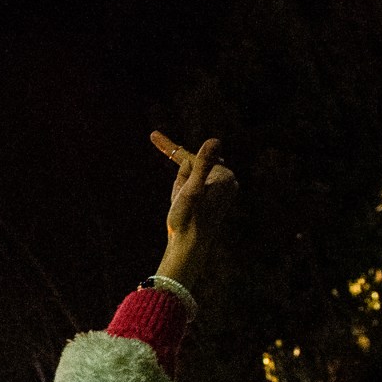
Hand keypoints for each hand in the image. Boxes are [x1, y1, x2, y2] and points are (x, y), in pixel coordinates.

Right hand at [149, 132, 236, 283]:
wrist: (189, 246)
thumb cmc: (187, 220)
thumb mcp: (191, 190)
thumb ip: (203, 164)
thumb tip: (215, 140)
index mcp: (224, 176)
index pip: (192, 158)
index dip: (169, 149)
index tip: (152, 135)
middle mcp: (229, 180)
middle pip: (192, 168)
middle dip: (180, 180)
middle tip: (180, 201)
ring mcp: (224, 189)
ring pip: (192, 177)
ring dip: (181, 187)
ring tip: (181, 206)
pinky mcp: (218, 198)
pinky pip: (196, 185)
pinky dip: (185, 192)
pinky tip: (185, 207)